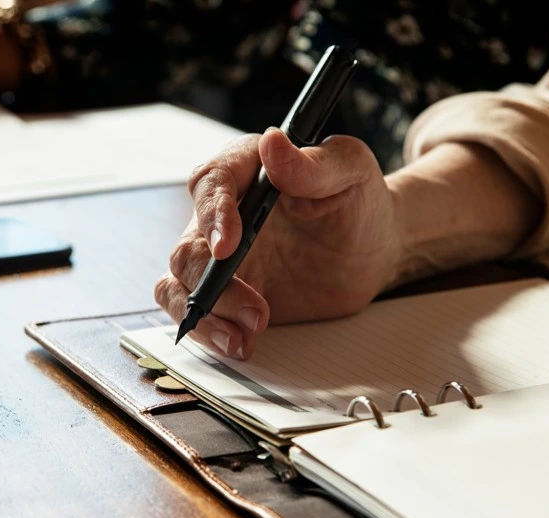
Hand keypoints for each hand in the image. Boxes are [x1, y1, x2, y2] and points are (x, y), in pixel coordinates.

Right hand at [155, 128, 401, 359]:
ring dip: (203, 315)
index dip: (212, 213)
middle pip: (187, 245)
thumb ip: (314, 163)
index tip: (228, 246)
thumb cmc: (359, 200)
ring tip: (241, 339)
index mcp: (247, 169)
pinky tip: (242, 344)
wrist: (371, 249)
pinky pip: (195, 310)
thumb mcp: (351, 172)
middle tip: (257, 312)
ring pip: (177, 282)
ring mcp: (218, 256)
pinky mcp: (224, 291)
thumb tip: (274, 142)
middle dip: (213, 284)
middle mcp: (222, 212)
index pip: (211, 182)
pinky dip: (209, 332)